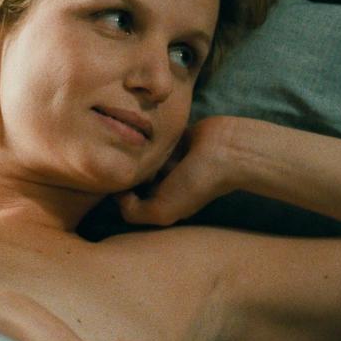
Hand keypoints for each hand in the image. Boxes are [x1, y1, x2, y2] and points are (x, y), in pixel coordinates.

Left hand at [118, 116, 236, 225]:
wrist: (226, 149)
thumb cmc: (196, 182)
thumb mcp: (161, 210)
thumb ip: (132, 211)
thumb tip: (116, 193)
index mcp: (162, 204)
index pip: (129, 201)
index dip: (119, 191)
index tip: (114, 179)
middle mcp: (165, 185)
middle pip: (133, 178)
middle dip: (128, 170)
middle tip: (122, 157)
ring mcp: (169, 163)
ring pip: (140, 158)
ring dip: (136, 151)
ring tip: (131, 140)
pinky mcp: (173, 141)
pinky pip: (151, 140)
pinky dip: (147, 136)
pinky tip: (142, 130)